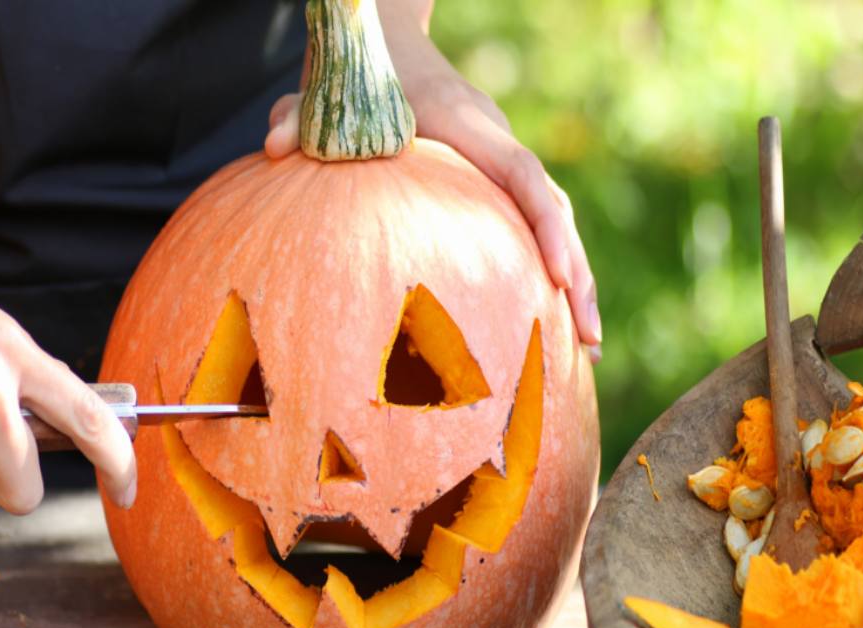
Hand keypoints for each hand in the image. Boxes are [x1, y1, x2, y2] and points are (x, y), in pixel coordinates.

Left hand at [265, 11, 601, 360]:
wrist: (383, 43)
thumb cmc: (355, 76)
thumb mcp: (323, 93)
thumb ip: (300, 118)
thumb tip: (272, 146)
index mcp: (465, 123)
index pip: (522, 174)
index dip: (547, 225)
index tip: (561, 276)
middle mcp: (494, 141)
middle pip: (554, 208)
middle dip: (577, 273)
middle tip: (590, 339)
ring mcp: (498, 159)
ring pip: (552, 220)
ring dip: (574, 281)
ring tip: (587, 349)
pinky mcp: (491, 181)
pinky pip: (530, 224)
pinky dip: (545, 268)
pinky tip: (548, 323)